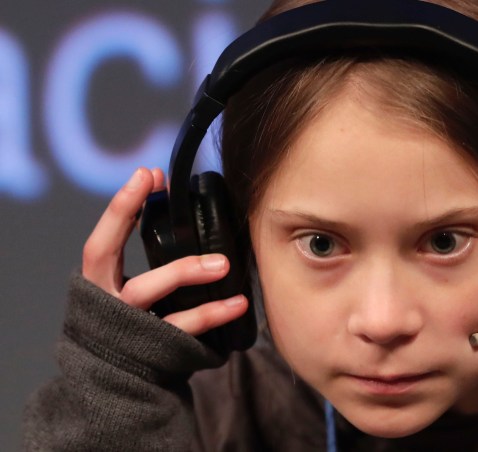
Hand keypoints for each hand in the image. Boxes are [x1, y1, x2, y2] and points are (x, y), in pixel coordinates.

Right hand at [82, 167, 247, 334]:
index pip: (102, 238)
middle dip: (125, 217)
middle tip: (158, 185)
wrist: (124, 386)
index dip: (120, 206)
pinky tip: (239, 302)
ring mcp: (127, 325)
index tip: (147, 173)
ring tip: (222, 263)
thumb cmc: (137, 326)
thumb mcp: (135, 290)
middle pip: (103, 255)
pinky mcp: (155, 348)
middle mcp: (105, 301)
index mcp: (99, 283)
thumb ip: (157, 261)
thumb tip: (197, 217)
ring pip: (148, 292)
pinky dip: (214, 313)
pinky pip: (186, 328)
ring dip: (185, 271)